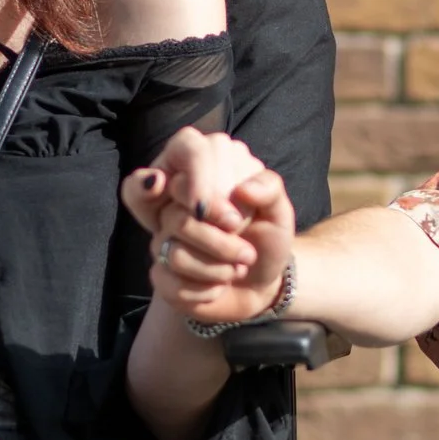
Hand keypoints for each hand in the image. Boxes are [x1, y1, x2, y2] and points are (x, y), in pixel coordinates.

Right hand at [121, 128, 295, 323]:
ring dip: (218, 267)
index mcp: (201, 169)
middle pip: (175, 213)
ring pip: (173, 250)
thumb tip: (243, 191)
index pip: (185, 149)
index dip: (201, 182)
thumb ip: (269, 188)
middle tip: (247, 251)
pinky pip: (168, 280)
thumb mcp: (279, 211)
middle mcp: (173, 198)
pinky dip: (205, 289)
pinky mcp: (158, 271)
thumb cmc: (266, 238)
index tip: (230, 218)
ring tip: (239, 266)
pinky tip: (219, 285)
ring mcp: (162, 235)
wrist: (260, 282)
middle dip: (218, 240)